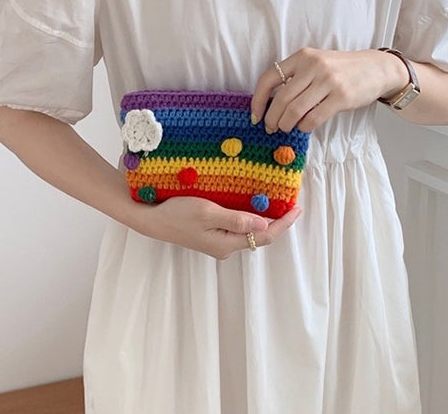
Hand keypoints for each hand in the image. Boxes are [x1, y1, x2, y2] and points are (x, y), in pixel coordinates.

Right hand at [131, 195, 303, 259]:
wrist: (151, 220)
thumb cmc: (177, 214)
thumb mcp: (207, 213)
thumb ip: (236, 219)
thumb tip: (264, 224)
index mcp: (227, 243)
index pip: (265, 236)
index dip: (283, 223)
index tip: (297, 208)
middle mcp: (225, 247)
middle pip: (259, 236)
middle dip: (276, 220)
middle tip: (289, 201)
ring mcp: (217, 242)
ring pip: (248, 231)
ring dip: (262, 217)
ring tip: (274, 200)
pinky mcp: (210, 235)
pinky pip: (236, 227)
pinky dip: (248, 217)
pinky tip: (249, 204)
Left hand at [251, 47, 408, 132]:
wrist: (377, 68)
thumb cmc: (340, 70)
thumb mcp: (315, 63)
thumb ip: (294, 78)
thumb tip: (270, 105)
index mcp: (302, 57)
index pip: (268, 78)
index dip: (258, 100)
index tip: (256, 115)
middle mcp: (313, 66)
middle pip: (281, 99)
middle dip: (271, 118)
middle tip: (270, 128)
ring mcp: (328, 81)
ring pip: (295, 110)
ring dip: (285, 124)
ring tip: (285, 128)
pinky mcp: (341, 97)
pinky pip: (313, 118)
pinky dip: (304, 127)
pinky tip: (303, 127)